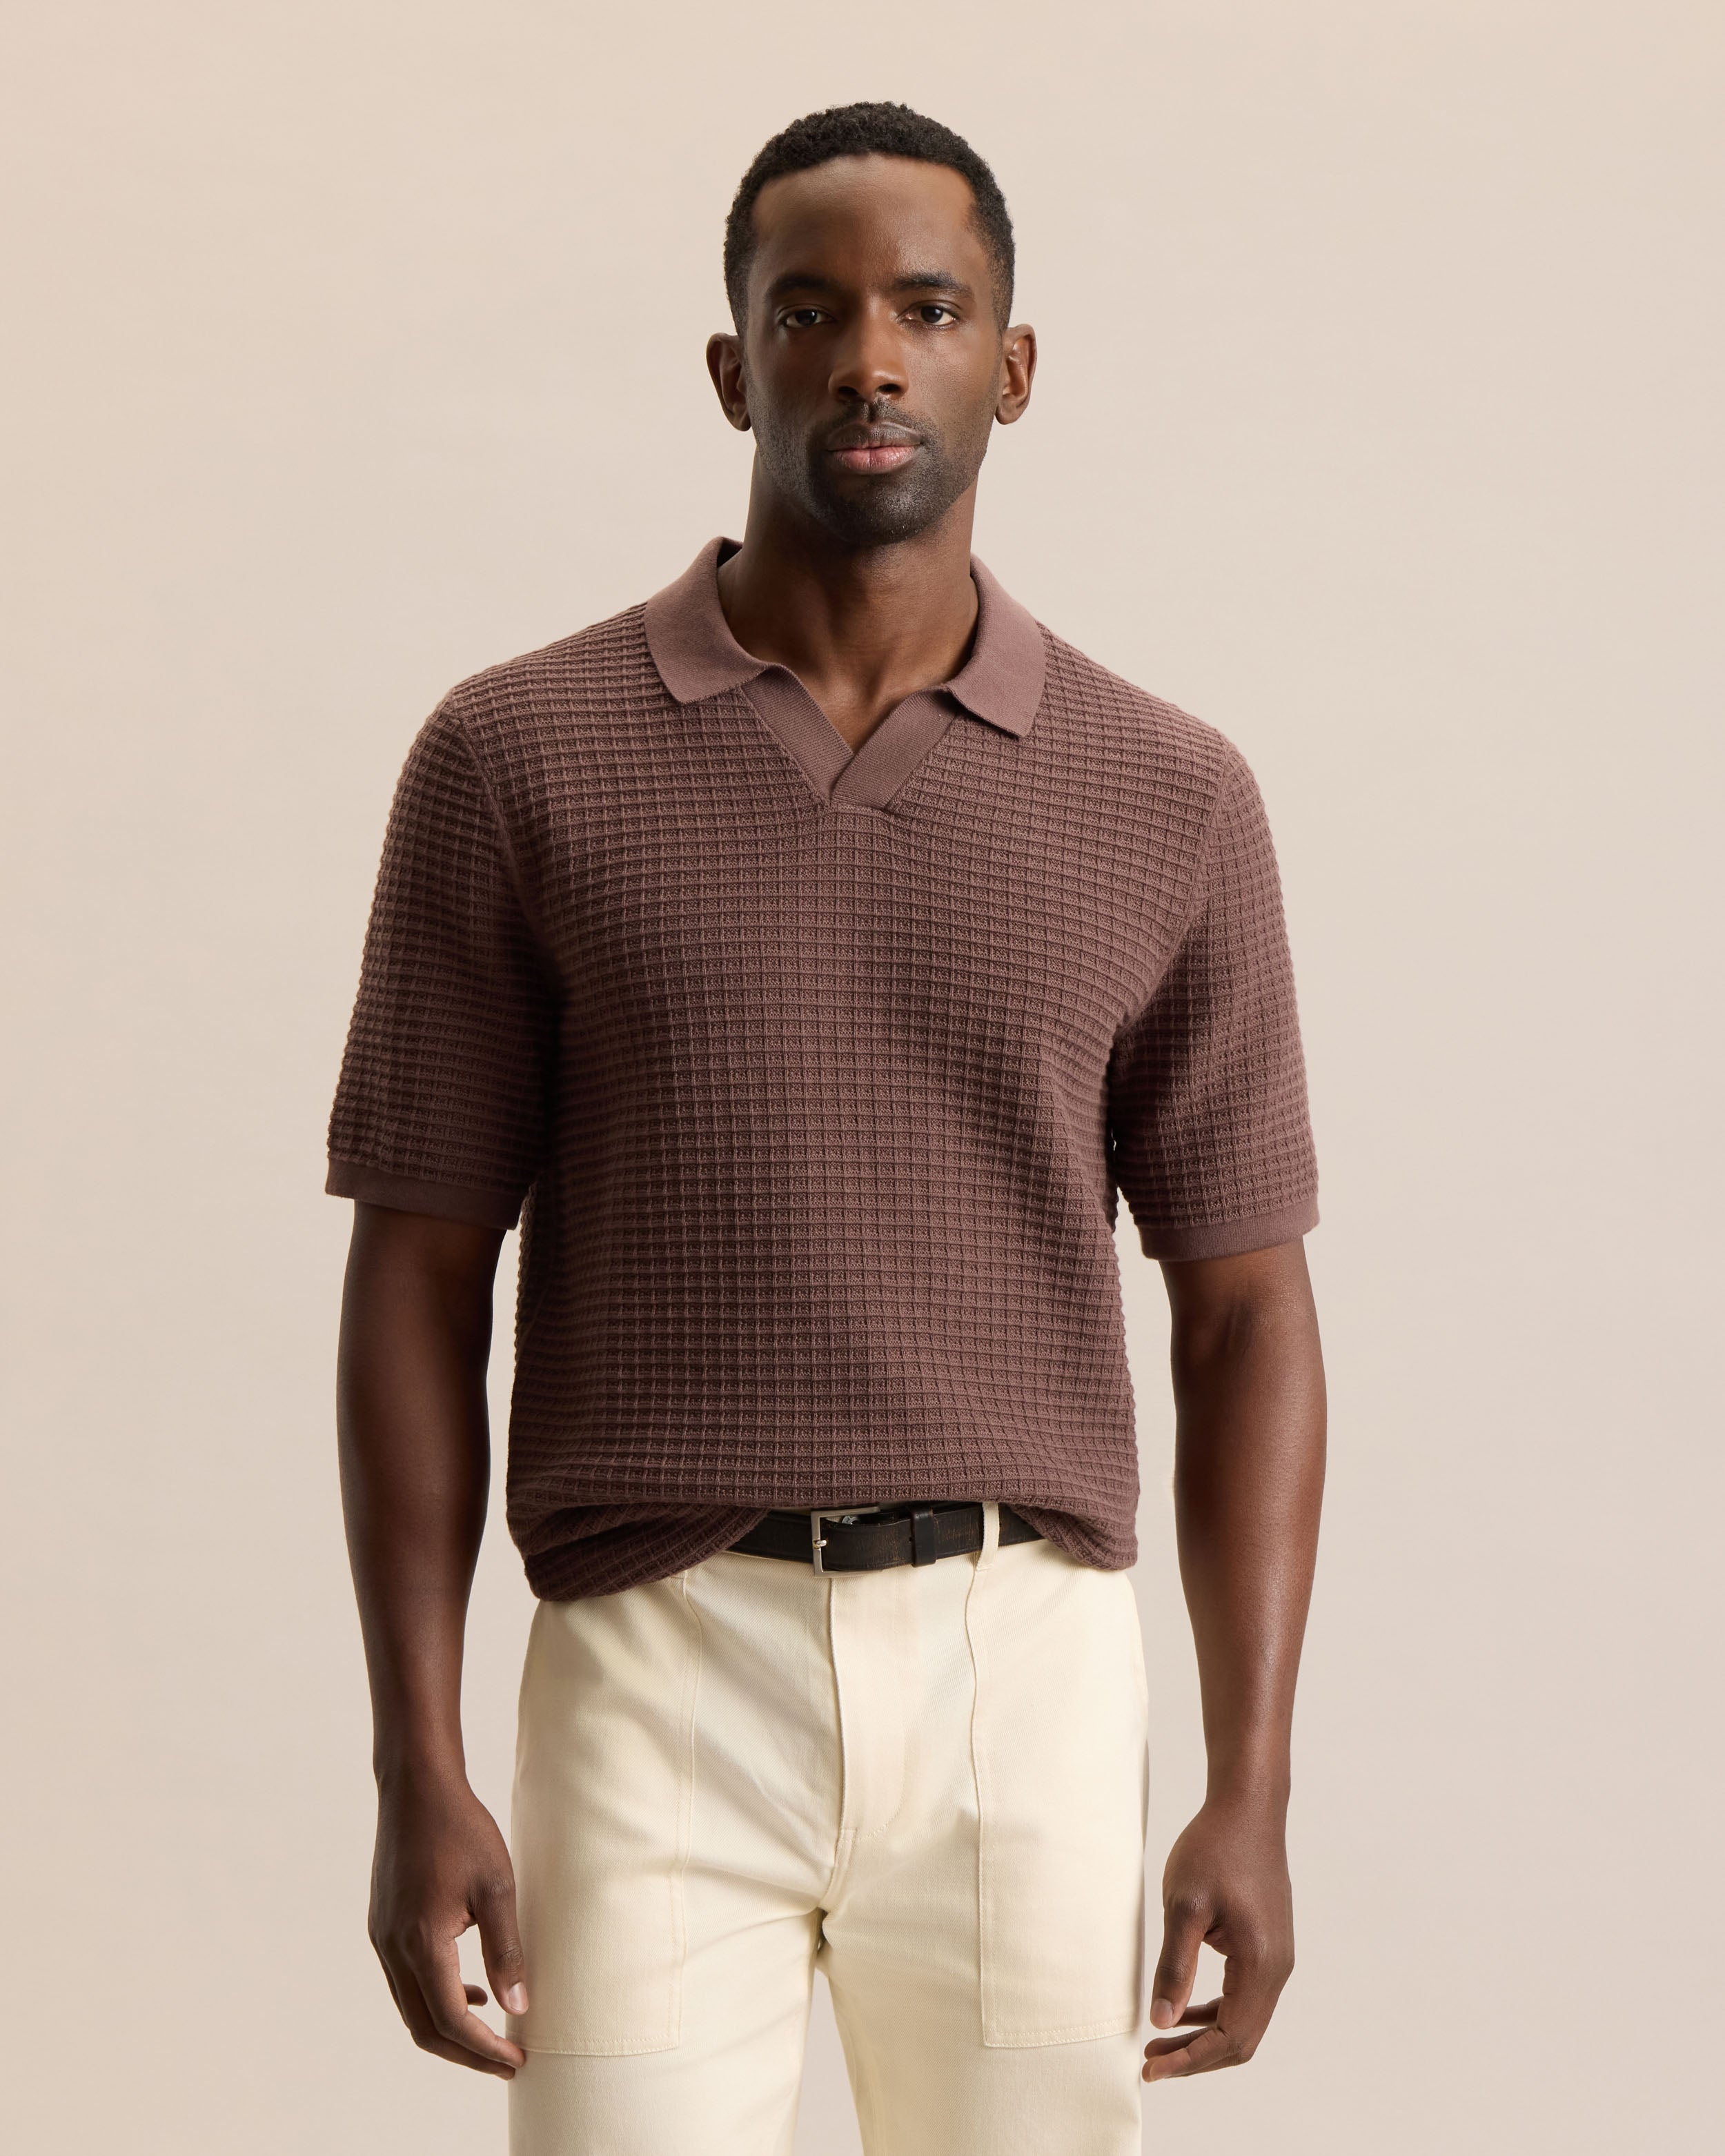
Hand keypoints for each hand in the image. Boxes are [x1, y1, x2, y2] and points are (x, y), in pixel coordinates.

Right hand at [368, 1772, 528, 2076]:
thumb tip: (517, 2006)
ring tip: (492, 2030)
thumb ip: (506, 1950)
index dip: (484, 2048)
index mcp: (422, 1942)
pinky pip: (404, 1982)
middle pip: (424, 2028)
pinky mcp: (382, 1926)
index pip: (451, 2020)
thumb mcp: (496, 1887)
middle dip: (466, 2052)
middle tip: (506, 2061)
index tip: (517, 2061)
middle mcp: (393, 1948)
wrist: (417, 1788)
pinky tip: (467, 1986)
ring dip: (448, 2027)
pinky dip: (434, 1998)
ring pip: (411, 2008)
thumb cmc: (461, 1830)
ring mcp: (382, 1938)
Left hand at [1142, 1795, 1293, 2082]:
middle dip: (1196, 2057)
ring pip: (1245, 2020)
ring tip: (1160, 2041)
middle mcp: (1278, 1968)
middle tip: (1150, 2062)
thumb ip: (1175, 1966)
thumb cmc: (1215, 1848)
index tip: (1150, 2068)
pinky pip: (1245, 1995)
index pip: (1230, 2038)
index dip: (1190, 2060)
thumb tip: (1161, 2022)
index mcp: (1260, 1963)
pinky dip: (1215, 2011)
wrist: (1247, 1808)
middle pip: (1241, 2039)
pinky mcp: (1268, 1945)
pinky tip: (1184, 2008)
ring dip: (1204, 2036)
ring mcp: (1277, 1957)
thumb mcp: (1184, 1905)